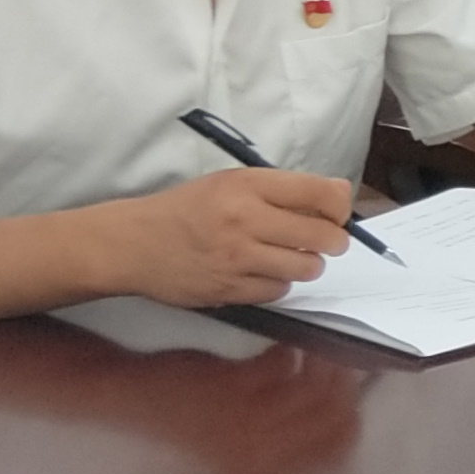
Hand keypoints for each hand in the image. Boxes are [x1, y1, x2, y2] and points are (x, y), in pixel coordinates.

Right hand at [114, 168, 353, 306]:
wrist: (133, 243)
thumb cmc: (187, 209)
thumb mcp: (230, 183)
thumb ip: (282, 188)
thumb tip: (340, 194)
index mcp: (247, 186)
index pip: (321, 193)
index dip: (340, 206)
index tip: (337, 213)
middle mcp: (245, 219)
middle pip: (323, 236)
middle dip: (334, 241)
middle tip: (328, 241)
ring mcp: (237, 257)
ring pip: (307, 267)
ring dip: (309, 264)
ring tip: (294, 257)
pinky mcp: (230, 289)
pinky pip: (279, 290)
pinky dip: (280, 283)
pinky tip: (264, 272)